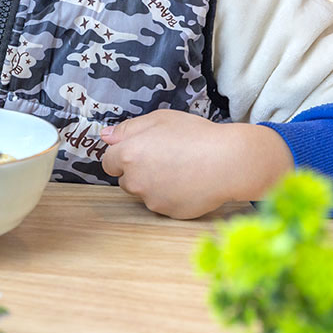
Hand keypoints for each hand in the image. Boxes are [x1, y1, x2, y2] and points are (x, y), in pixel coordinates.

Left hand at [101, 110, 292, 218]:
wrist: (227, 162)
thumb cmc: (195, 135)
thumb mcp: (160, 119)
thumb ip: (128, 128)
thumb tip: (105, 136)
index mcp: (128, 155)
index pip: (108, 162)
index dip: (123, 155)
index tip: (141, 150)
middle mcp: (135, 181)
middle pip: (125, 180)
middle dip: (138, 172)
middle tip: (165, 158)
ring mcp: (151, 200)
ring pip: (144, 193)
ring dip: (153, 185)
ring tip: (180, 169)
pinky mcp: (168, 213)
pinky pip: (163, 204)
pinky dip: (171, 196)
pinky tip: (188, 183)